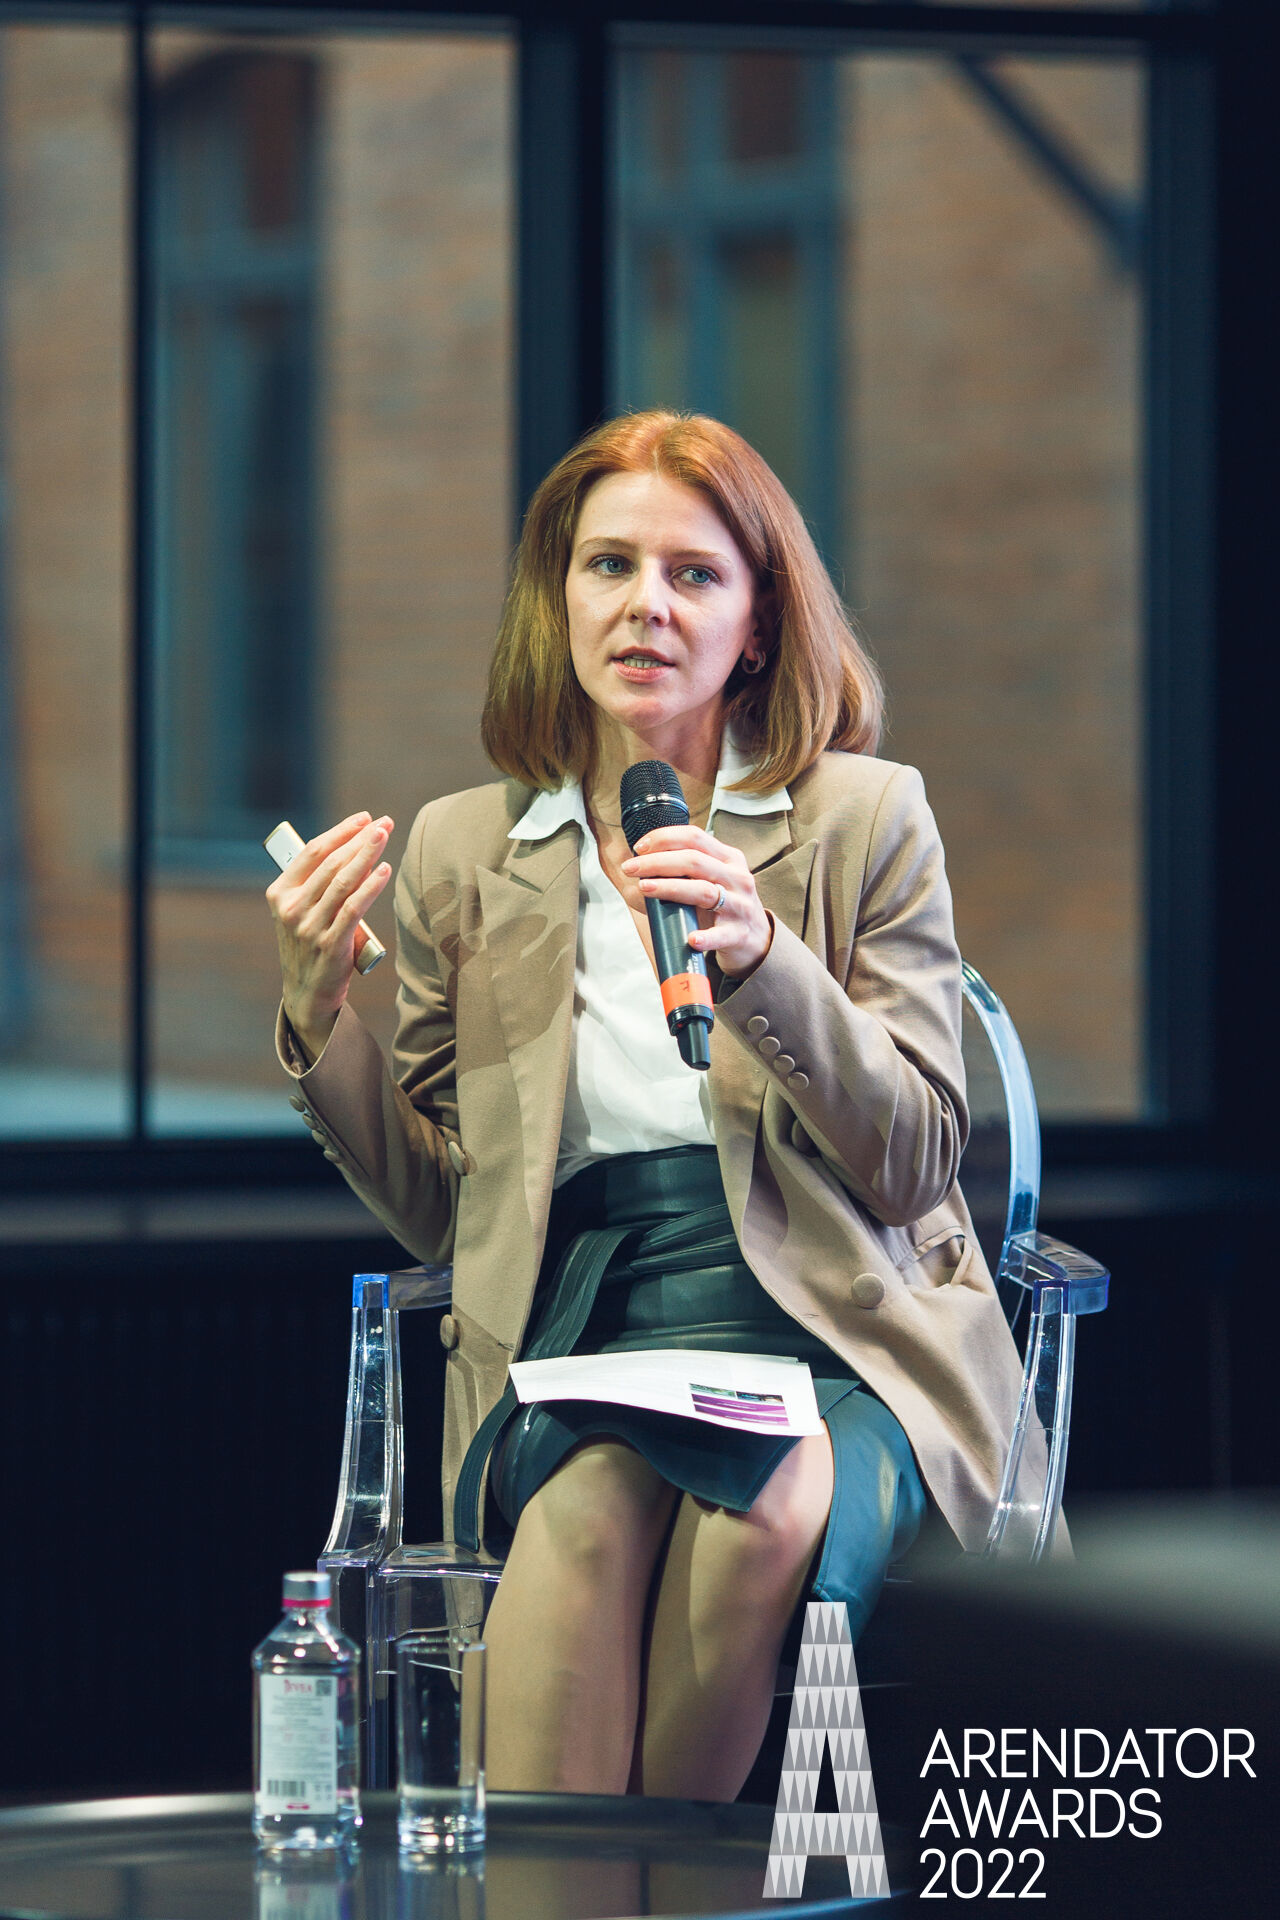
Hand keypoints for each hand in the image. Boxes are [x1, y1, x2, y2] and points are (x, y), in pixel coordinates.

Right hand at [266, 811, 393, 1057]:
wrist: (307, 993)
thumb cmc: (311, 945)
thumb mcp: (303, 912)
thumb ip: (318, 884)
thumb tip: (355, 849)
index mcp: (280, 894)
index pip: (312, 852)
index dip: (340, 832)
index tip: (364, 818)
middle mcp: (291, 908)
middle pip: (331, 863)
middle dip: (360, 839)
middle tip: (384, 823)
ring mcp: (309, 927)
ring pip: (343, 881)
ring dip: (367, 855)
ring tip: (385, 837)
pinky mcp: (330, 945)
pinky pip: (353, 908)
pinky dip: (371, 886)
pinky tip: (384, 870)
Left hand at [621, 824, 772, 977]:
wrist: (757, 939)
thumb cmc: (726, 905)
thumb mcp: (712, 879)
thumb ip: (684, 869)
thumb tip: (637, 864)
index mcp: (729, 858)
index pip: (694, 837)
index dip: (664, 838)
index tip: (639, 847)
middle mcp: (736, 877)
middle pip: (694, 861)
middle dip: (656, 861)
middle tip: (630, 868)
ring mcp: (740, 905)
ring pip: (703, 891)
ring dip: (670, 888)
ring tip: (645, 888)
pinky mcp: (739, 934)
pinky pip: (721, 934)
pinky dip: (705, 937)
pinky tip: (691, 939)